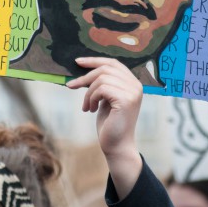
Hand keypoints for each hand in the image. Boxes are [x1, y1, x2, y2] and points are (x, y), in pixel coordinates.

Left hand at [67, 57, 142, 197]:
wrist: (117, 146)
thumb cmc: (109, 124)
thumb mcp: (105, 99)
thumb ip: (102, 83)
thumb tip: (84, 68)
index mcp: (133, 83)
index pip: (113, 63)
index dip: (95, 60)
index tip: (78, 62)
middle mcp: (136, 85)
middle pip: (106, 68)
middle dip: (86, 76)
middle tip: (71, 86)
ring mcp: (132, 92)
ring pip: (101, 79)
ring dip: (88, 92)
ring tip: (86, 106)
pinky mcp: (126, 100)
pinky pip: (101, 89)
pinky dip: (91, 98)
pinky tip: (90, 110)